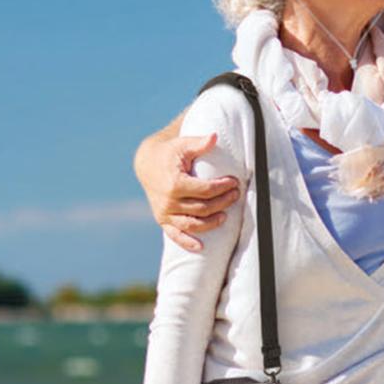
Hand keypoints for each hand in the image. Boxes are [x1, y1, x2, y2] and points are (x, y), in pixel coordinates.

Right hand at [136, 132, 239, 251]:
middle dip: (223, 202)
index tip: (234, 182)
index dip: (223, 187)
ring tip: (226, 216)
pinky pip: (175, 235)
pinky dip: (187, 242)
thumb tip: (215, 136)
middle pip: (203, 208)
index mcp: (175, 183)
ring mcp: (165, 213)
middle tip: (236, 195)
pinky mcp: (162, 220)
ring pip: (193, 224)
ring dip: (211, 223)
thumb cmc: (170, 153)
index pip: (206, 190)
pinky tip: (201, 247)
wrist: (147, 163)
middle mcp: (169, 201)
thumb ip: (199, 143)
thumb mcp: (183, 145)